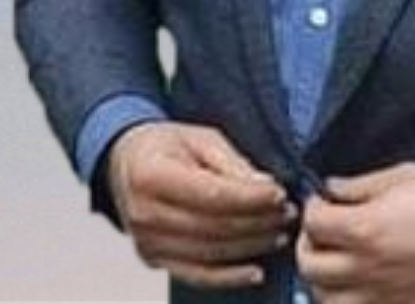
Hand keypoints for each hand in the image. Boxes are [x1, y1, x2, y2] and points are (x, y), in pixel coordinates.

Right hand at [107, 121, 294, 289]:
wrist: (126, 162)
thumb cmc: (167, 145)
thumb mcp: (201, 138)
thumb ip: (232, 163)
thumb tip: (265, 187)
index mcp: (152, 175)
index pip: (211, 194)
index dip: (250, 198)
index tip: (279, 193)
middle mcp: (145, 214)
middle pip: (213, 227)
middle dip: (257, 221)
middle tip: (288, 212)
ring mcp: (147, 243)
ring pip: (209, 253)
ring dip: (250, 246)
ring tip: (279, 233)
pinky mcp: (154, 260)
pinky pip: (196, 275)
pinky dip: (228, 278)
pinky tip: (256, 272)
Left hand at [297, 161, 414, 303]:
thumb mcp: (401, 176)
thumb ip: (358, 186)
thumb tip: (329, 190)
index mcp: (365, 228)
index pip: (313, 222)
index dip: (313, 207)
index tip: (323, 201)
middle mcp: (368, 269)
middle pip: (310, 266)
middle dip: (310, 244)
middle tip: (324, 232)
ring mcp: (383, 299)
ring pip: (327, 302)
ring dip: (324, 282)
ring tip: (338, 264)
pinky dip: (350, 303)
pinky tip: (359, 288)